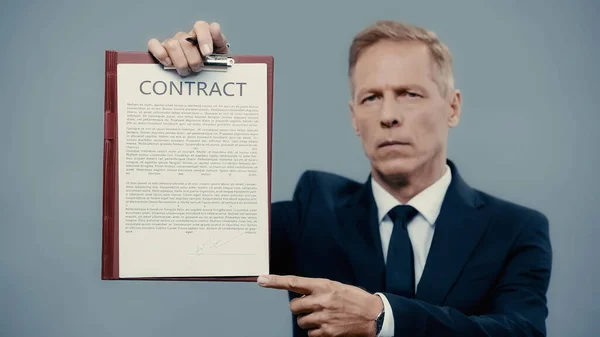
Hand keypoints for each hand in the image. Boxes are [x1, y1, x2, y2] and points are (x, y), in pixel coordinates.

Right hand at [147, 20, 228, 75]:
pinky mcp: (159, 47)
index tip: (207, 53)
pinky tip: (168, 63)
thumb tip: (215, 28)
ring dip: (180, 63)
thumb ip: (220, 42)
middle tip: (197, 68)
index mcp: (201, 34)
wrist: (198, 72)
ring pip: (172, 45)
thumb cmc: (208, 63)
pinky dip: (161, 54)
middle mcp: (186, 36)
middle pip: (186, 42)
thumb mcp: (220, 55)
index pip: (201, 26)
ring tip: (186, 71)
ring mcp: (172, 41)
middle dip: (194, 60)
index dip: (204, 38)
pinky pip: (153, 44)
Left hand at [258, 274, 382, 336]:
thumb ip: (317, 290)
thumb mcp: (336, 287)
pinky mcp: (327, 332)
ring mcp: (323, 317)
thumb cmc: (354, 299)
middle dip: (300, 308)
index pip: (293, 282)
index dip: (275, 281)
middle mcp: (321, 300)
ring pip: (301, 321)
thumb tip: (302, 295)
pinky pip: (310, 333)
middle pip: (294, 306)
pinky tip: (328, 325)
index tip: (261, 280)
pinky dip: (316, 331)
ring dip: (308, 320)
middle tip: (312, 307)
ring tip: (323, 317)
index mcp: (323, 286)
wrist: (373, 315)